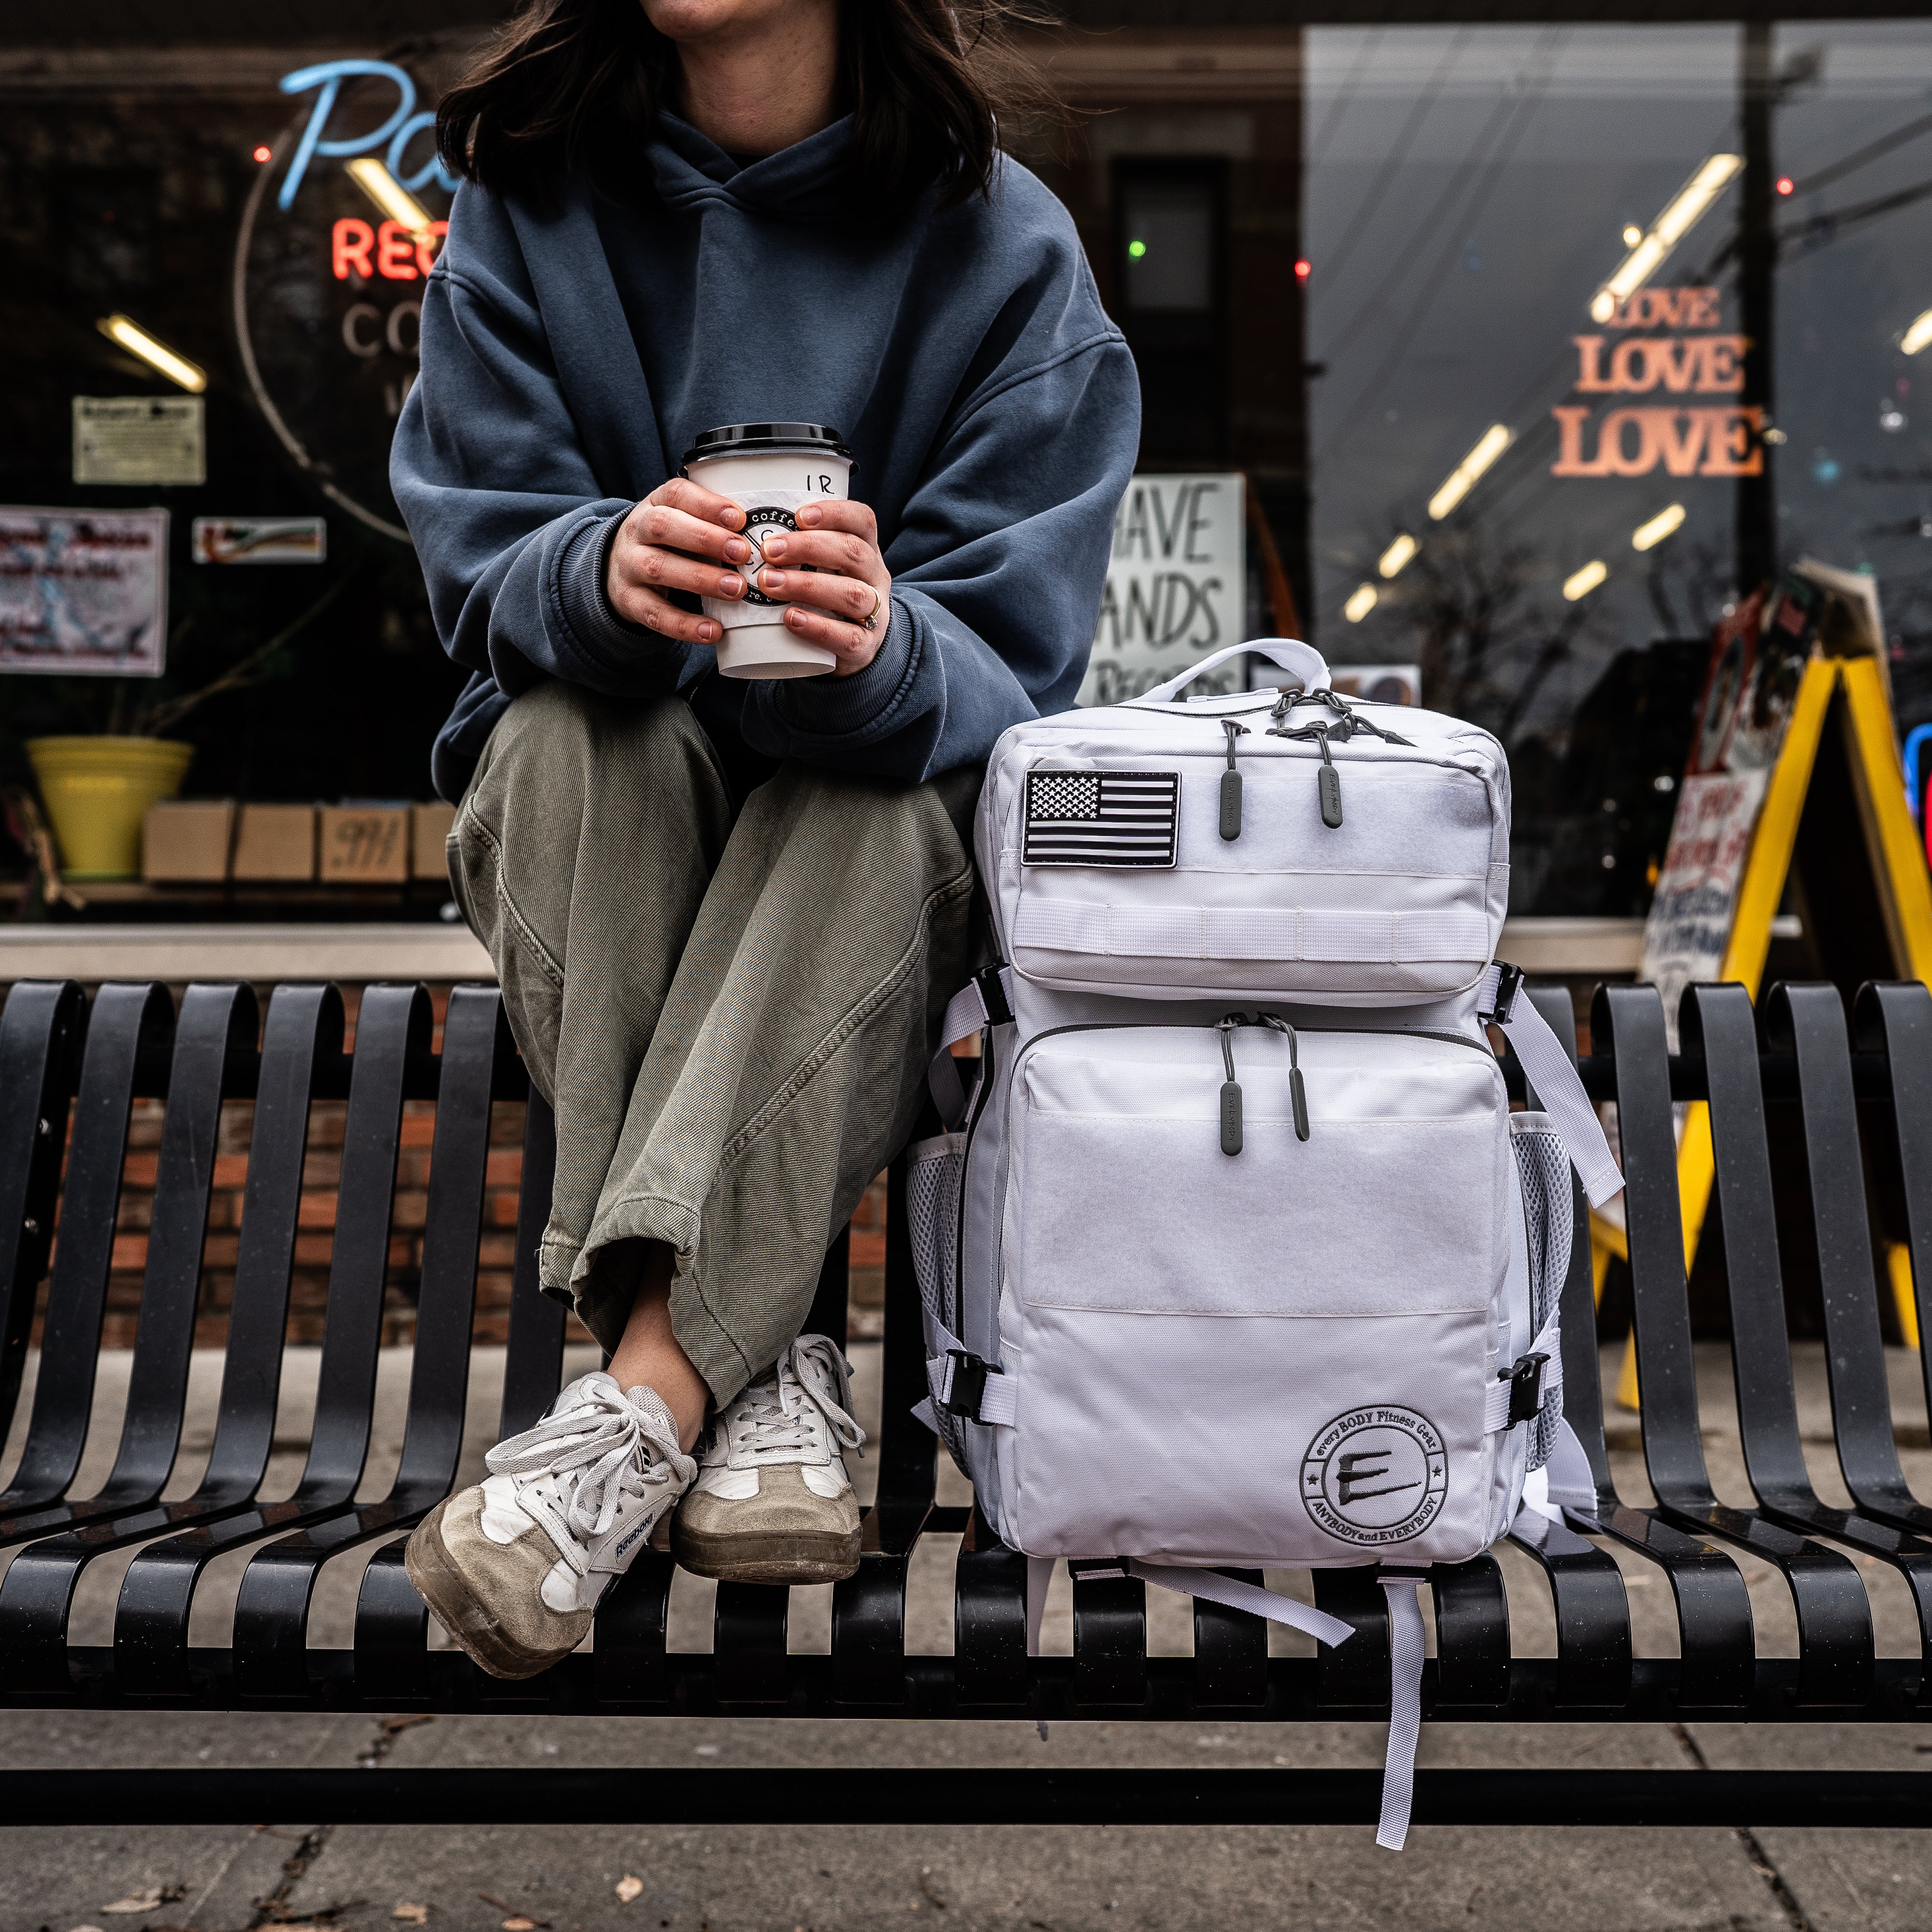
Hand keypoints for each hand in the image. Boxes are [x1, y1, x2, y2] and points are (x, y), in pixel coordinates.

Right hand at [606, 478, 751, 644]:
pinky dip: (685, 625)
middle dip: (706, 539)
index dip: (707, 504)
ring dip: (700, 578)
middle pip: (664, 526)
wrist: (616, 571)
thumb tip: (765, 538)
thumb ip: (712, 525)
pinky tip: (713, 631)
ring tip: (736, 589)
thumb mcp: (682, 524)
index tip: (739, 518)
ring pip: (659, 567)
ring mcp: (629, 566)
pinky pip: (655, 614)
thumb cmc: (668, 545)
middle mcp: (637, 531)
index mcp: (655, 505)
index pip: (676, 494)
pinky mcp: (629, 601)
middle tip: (742, 553)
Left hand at [752, 499, 893, 676]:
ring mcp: (875, 613)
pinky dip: (817, 627)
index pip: (862, 520)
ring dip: (808, 585)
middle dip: (809, 547)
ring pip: (852, 594)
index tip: (798, 515)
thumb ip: (802, 550)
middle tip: (768, 550)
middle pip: (854, 553)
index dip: (833, 514)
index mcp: (866, 550)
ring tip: (769, 583)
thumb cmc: (828, 597)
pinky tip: (790, 618)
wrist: (855, 646)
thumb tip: (745, 531)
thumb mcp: (825, 567)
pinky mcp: (865, 645)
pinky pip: (848, 637)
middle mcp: (875, 577)